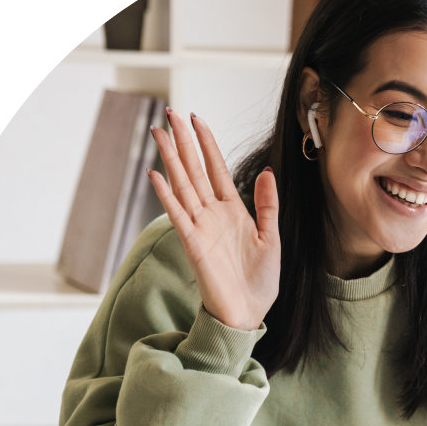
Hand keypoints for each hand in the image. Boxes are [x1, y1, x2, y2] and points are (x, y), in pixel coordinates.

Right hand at [148, 110, 280, 330]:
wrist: (248, 313)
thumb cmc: (259, 281)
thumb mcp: (271, 238)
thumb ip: (267, 205)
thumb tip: (267, 172)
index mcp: (233, 211)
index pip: (217, 169)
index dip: (207, 144)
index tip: (197, 118)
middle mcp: (213, 215)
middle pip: (194, 170)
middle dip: (183, 141)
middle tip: (170, 112)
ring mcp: (201, 228)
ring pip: (183, 185)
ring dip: (170, 159)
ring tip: (158, 133)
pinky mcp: (193, 245)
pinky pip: (178, 215)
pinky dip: (166, 195)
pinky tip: (156, 174)